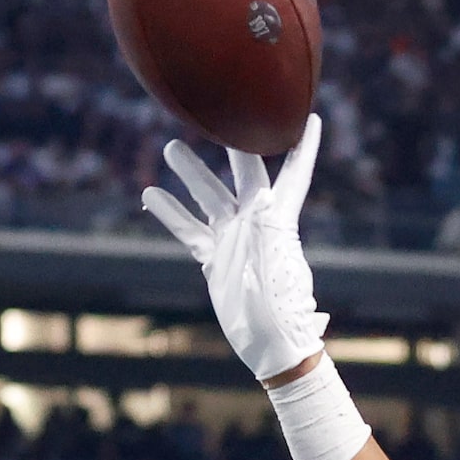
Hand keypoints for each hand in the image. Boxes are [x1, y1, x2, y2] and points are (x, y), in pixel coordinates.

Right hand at [142, 115, 328, 381]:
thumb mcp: (273, 263)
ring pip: (210, 198)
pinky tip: (149, 196)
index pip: (294, 172)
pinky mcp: (216, 260)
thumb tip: (262, 193)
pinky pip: (190, 231)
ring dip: (191, 175)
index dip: (302, 145)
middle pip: (243, 175)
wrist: (272, 346)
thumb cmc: (279, 308)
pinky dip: (171, 214)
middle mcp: (257, 223)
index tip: (309, 115)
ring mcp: (235, 240)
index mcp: (279, 219)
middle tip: (216, 113)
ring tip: (170, 148)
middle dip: (232, 145)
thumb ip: (266, 227)